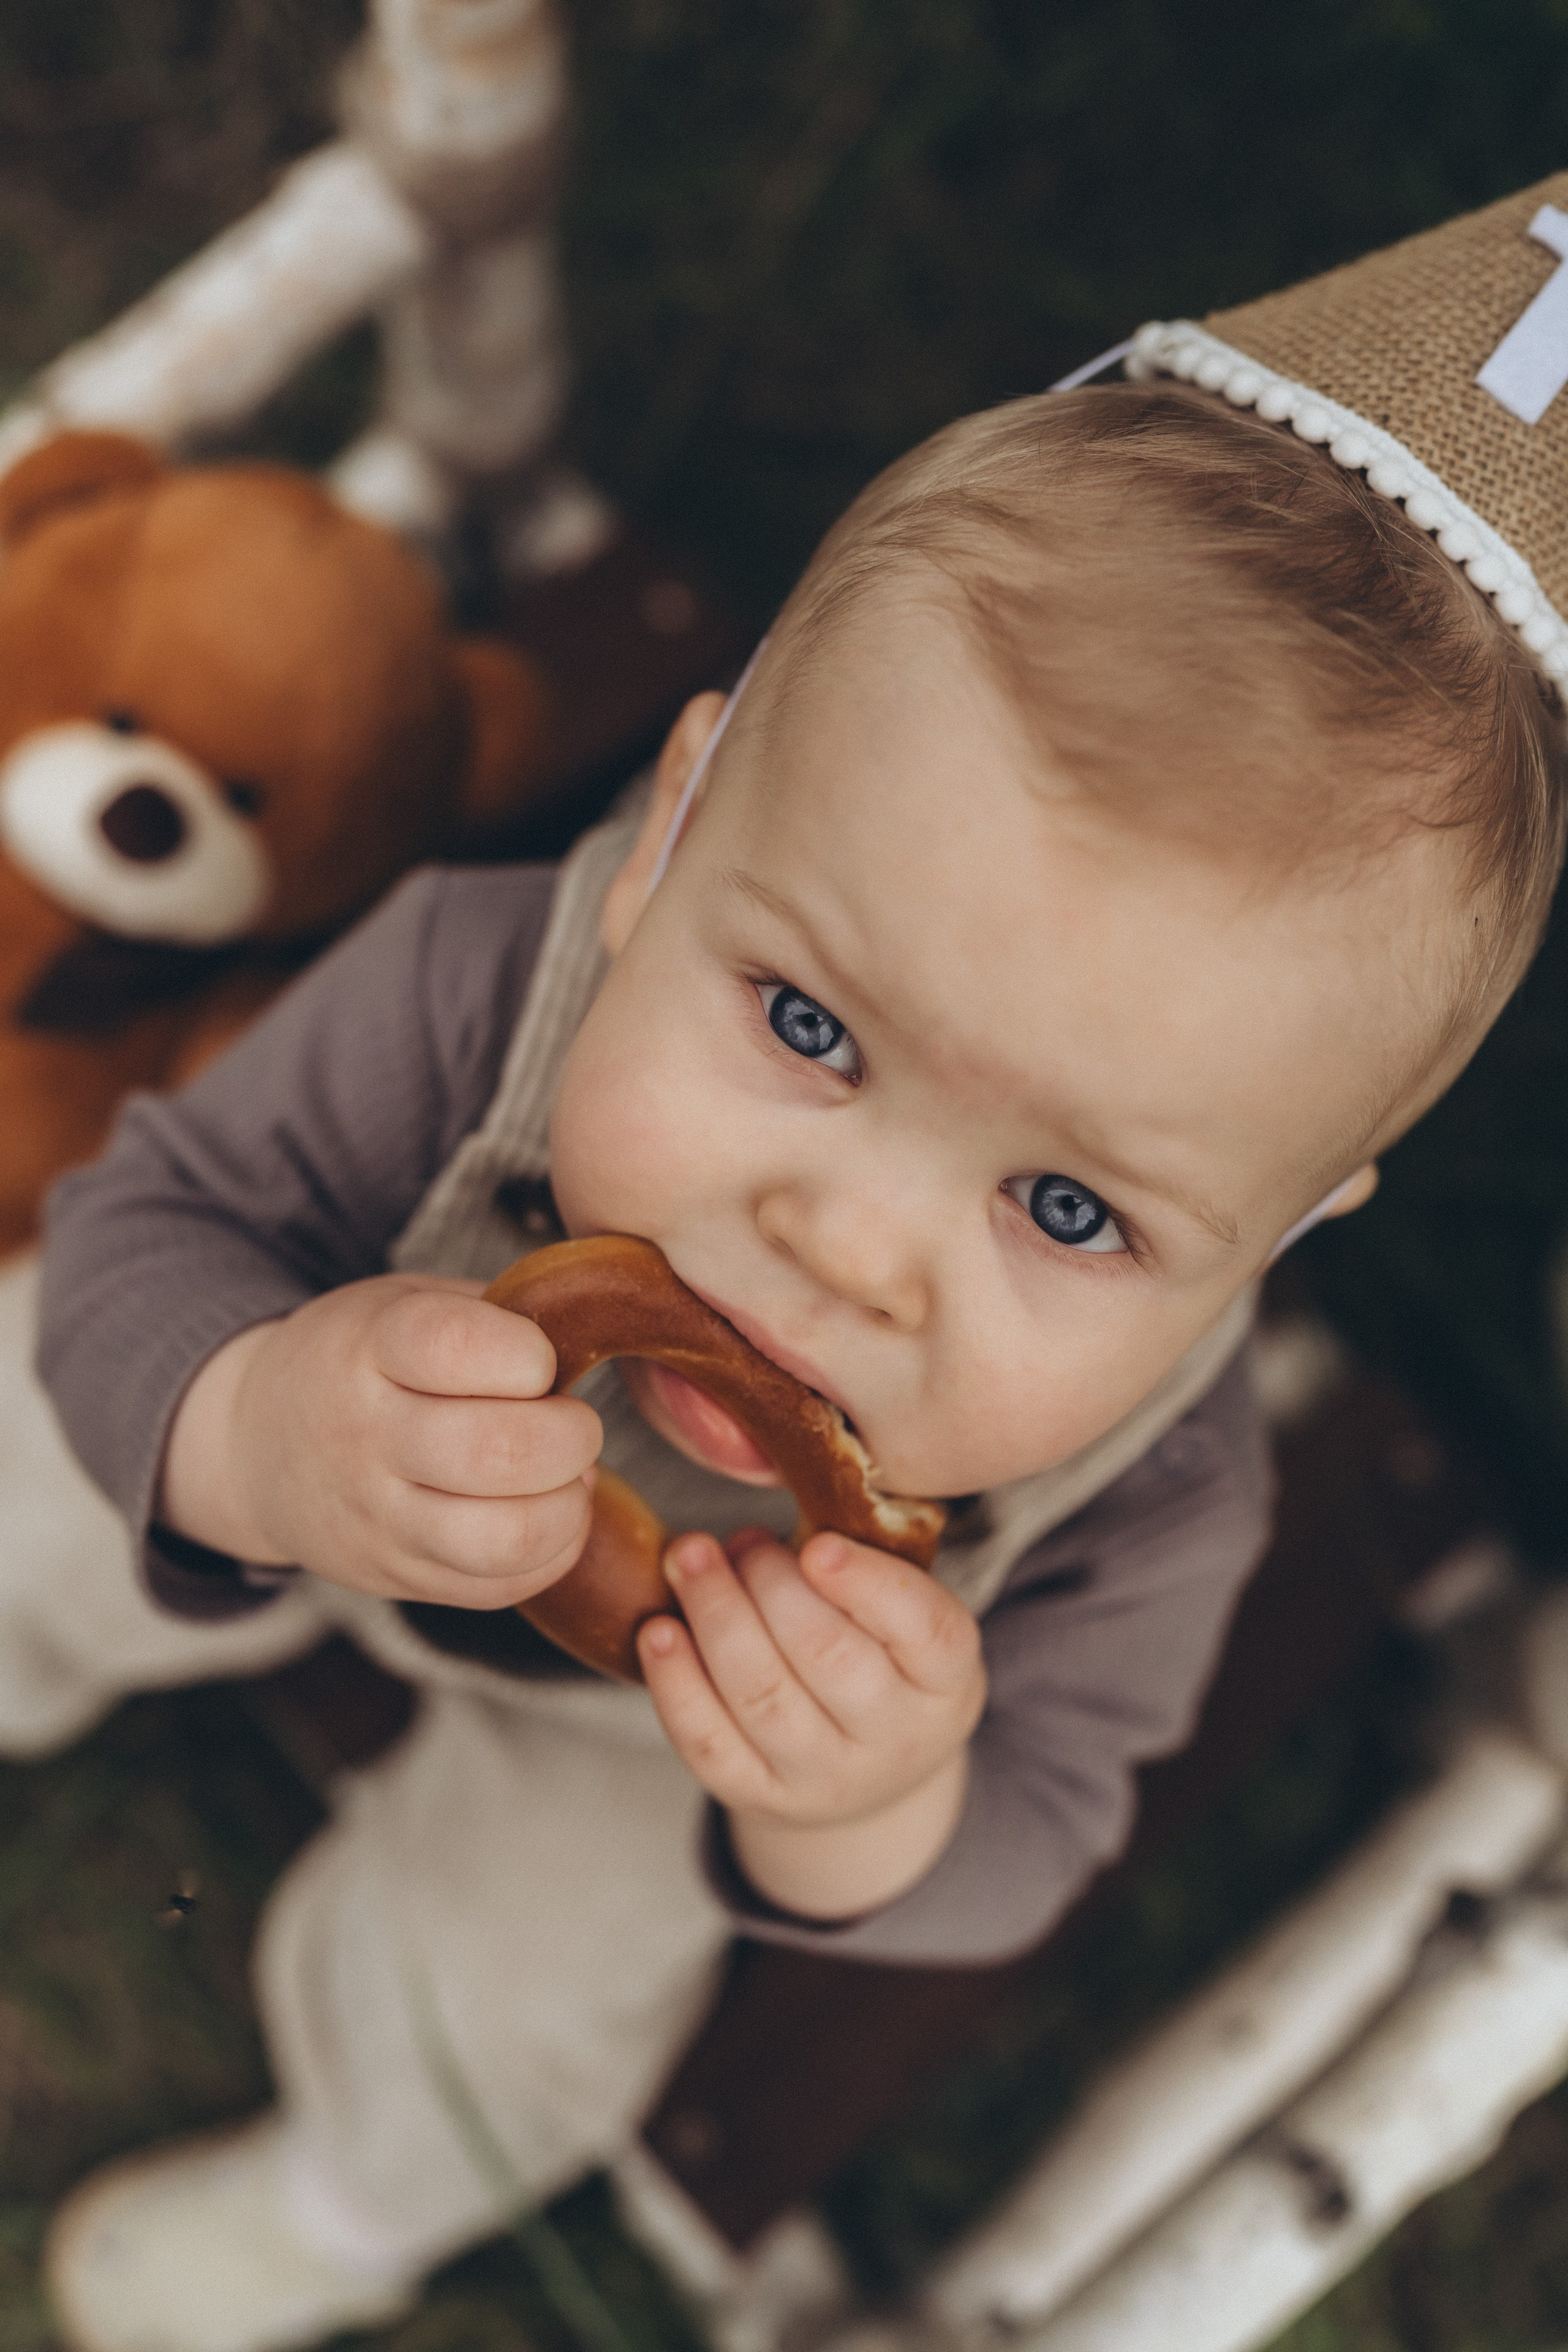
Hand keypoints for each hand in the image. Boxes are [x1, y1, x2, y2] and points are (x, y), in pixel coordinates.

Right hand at [159, 1274, 601, 1609]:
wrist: (257, 1441)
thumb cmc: (368, 1359)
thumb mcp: (407, 1303)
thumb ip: (494, 1312)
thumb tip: (607, 1320)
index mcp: (369, 1347)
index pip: (452, 1346)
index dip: (526, 1354)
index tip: (540, 1360)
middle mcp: (365, 1436)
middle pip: (494, 1452)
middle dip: (569, 1436)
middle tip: (572, 1424)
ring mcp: (378, 1517)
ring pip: (501, 1536)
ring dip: (567, 1505)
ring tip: (569, 1476)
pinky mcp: (398, 1577)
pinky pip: (498, 1586)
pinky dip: (551, 1552)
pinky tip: (549, 1512)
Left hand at [638, 1526, 985, 1915]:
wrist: (871, 1769)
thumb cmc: (883, 1657)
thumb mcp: (904, 1613)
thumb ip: (858, 1564)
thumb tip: (754, 1535)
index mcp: (947, 1679)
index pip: (925, 1631)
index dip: (869, 1585)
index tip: (817, 1545)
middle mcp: (896, 1738)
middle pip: (829, 1657)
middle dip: (770, 1585)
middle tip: (741, 1539)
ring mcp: (826, 1777)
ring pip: (762, 1697)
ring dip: (716, 1616)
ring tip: (689, 1558)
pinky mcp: (760, 1796)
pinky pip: (709, 1744)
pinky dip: (676, 1683)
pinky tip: (658, 1630)